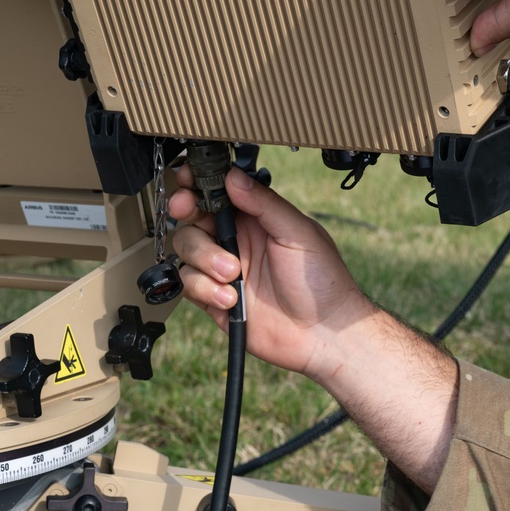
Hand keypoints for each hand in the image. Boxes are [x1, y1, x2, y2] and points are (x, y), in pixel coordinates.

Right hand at [169, 166, 371, 379]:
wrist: (322, 334)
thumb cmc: (323, 282)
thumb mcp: (299, 233)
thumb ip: (265, 203)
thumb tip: (234, 177)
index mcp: (257, 220)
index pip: (218, 194)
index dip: (198, 185)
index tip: (188, 181)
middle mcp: (237, 241)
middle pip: (193, 217)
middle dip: (187, 213)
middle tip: (187, 210)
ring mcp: (223, 270)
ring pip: (186, 250)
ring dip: (205, 258)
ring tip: (234, 274)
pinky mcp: (214, 298)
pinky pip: (190, 285)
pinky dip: (206, 290)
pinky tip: (232, 298)